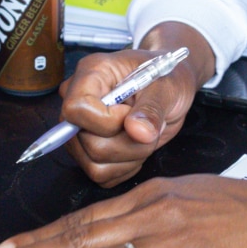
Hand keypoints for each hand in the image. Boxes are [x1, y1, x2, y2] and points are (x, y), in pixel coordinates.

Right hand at [60, 24, 212, 186]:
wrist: (170, 88)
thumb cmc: (166, 78)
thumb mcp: (166, 87)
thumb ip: (151, 109)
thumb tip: (137, 131)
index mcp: (91, 73)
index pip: (76, 108)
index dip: (107, 121)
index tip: (132, 114)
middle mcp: (77, 101)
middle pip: (87, 142)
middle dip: (128, 143)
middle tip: (150, 127)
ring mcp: (79, 128)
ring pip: (94, 164)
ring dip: (130, 157)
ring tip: (146, 135)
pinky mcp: (87, 150)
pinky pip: (101, 175)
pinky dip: (127, 167)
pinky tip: (138, 147)